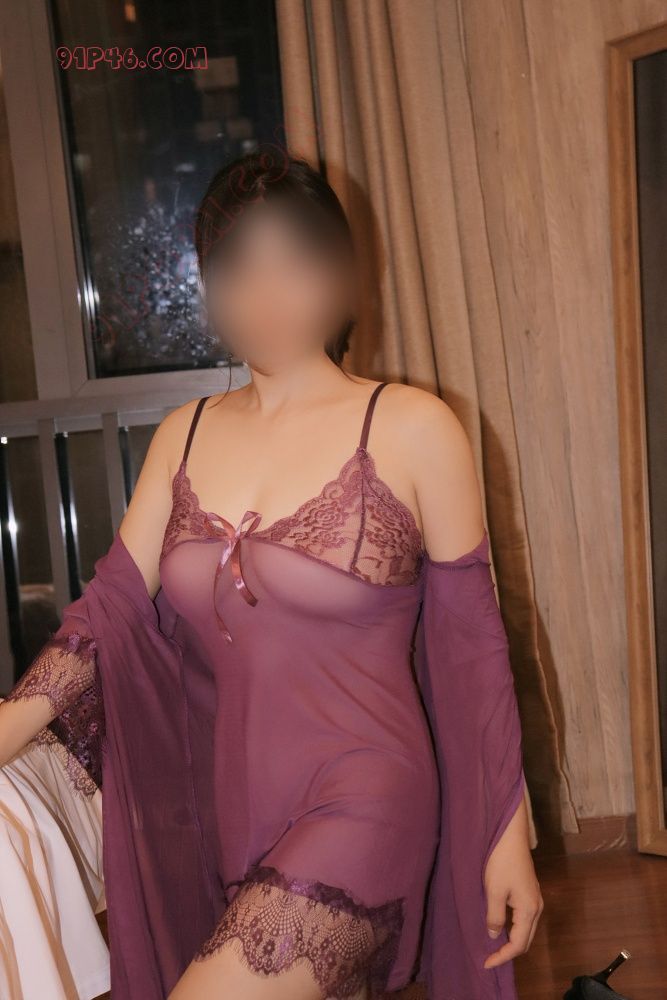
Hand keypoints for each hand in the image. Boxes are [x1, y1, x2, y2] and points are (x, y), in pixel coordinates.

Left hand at [482, 796, 542, 969]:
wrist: (510, 835)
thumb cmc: (500, 861)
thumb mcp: (493, 891)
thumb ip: (494, 917)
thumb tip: (494, 937)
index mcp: (530, 910)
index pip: (518, 945)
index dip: (502, 957)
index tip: (485, 963)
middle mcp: (536, 907)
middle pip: (525, 940)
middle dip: (508, 952)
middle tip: (488, 957)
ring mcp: (535, 898)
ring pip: (525, 929)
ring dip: (511, 940)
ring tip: (492, 945)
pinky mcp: (529, 891)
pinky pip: (523, 918)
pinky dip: (512, 927)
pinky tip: (499, 925)